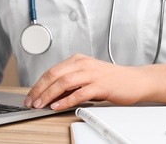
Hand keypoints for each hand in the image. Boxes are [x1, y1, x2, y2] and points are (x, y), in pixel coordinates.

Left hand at [25, 54, 147, 110]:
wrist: (134, 80)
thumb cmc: (110, 79)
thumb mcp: (87, 76)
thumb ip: (70, 83)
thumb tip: (51, 95)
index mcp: (77, 60)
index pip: (52, 71)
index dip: (39, 84)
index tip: (31, 95)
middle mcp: (83, 64)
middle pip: (54, 75)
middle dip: (40, 89)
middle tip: (32, 101)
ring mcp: (91, 73)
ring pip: (64, 82)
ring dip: (49, 95)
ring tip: (41, 104)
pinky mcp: (100, 85)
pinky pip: (79, 93)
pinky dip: (66, 101)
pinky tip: (58, 106)